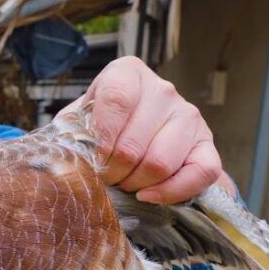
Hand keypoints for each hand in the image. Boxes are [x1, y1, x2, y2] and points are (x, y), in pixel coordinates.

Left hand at [65, 56, 230, 203]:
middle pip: (133, 144)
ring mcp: (188, 114)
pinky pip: (200, 173)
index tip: (92, 160)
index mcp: (127, 73)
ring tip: (122, 183)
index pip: (116, 100)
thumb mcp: (76, 120)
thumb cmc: (96, 125)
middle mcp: (162, 89)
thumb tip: (61, 161)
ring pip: (160, 163)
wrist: (129, 132)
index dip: (101, 139)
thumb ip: (68, 133)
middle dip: (111, 172)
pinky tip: (147, 195)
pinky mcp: (206, 142)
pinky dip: (171, 192)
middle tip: (102, 179)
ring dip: (135, 184)